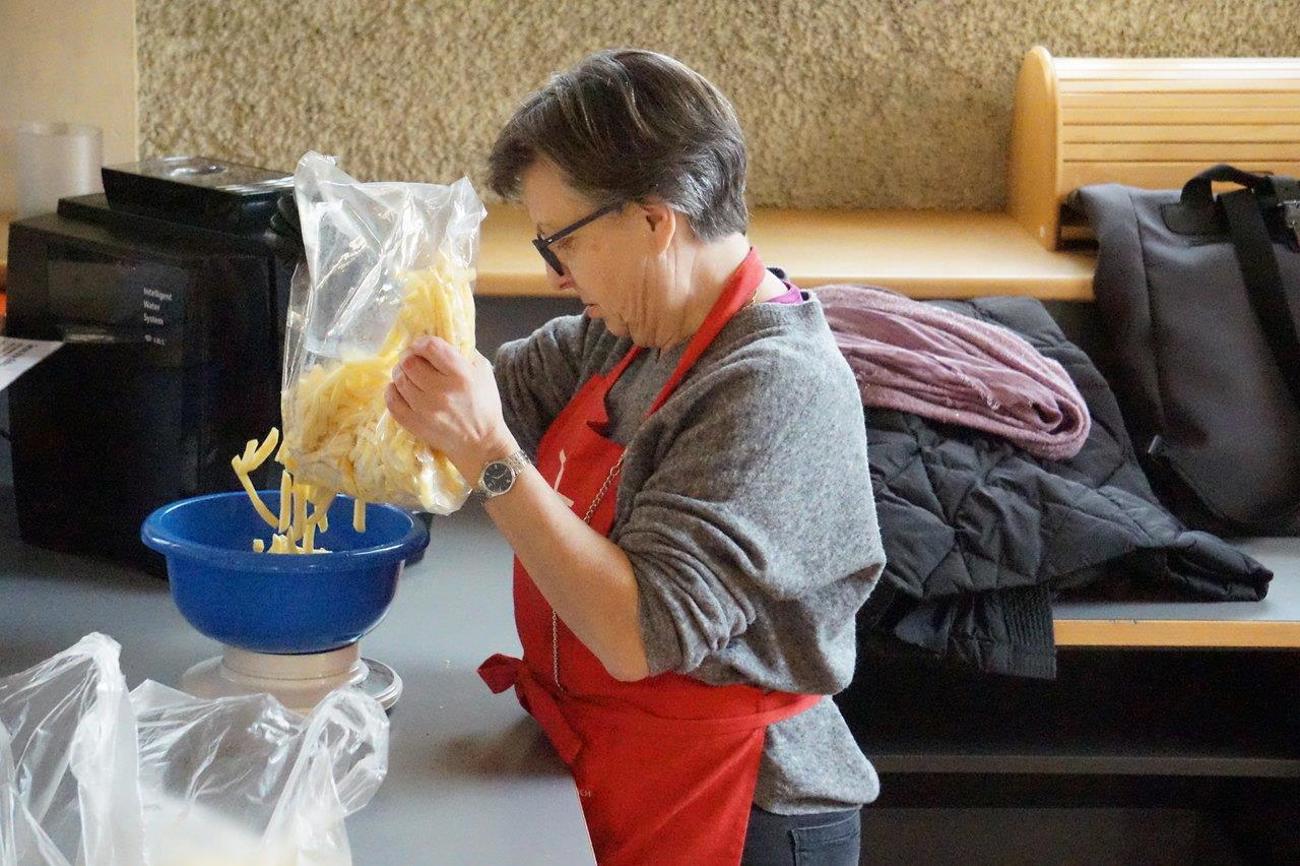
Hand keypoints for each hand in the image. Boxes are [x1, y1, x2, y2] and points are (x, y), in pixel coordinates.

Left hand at [385, 336, 516, 483]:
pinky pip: (391, 399)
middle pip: (410, 362)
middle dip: (409, 357)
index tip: (422, 347)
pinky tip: (402, 390)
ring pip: (399, 379)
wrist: (480, 444)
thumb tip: (442, 340)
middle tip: (414, 361)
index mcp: (460, 375)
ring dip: (401, 373)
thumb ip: (464, 353)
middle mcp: (441, 391)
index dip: (422, 343)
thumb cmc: (484, 406)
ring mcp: (424, 409)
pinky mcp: (413, 423)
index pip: (430, 347)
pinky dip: (393, 390)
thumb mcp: (483, 372)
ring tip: (410, 376)